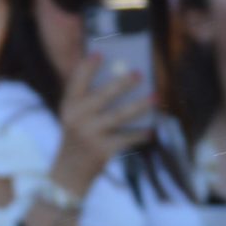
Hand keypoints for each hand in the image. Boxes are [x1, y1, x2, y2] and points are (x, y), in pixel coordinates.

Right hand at [50, 52, 155, 186]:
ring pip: (119, 115)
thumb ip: (89, 98)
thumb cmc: (78, 136)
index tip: (100, 53)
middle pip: (102, 95)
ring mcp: (90, 134)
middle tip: (140, 73)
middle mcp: (77, 118)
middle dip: (122, 83)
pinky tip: (153, 129)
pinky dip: (141, 134)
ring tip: (156, 96)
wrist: (69, 172)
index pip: (76, 80)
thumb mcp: (75, 115)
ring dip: (140, 106)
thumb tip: (122, 77)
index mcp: (69, 104)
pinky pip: (127, 139)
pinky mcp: (102, 150)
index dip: (87, 66)